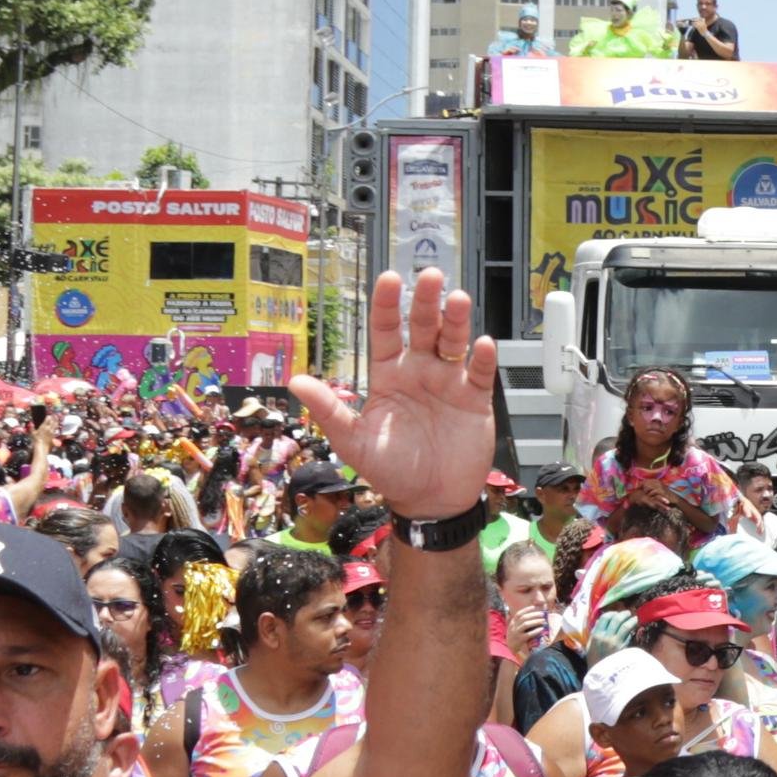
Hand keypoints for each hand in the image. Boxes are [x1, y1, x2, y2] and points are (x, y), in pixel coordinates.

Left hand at [293, 270, 493, 523]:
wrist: (430, 500)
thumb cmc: (391, 470)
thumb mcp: (354, 441)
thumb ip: (329, 410)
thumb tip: (295, 381)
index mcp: (388, 376)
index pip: (385, 332)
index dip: (387, 306)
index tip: (389, 279)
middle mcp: (419, 371)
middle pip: (423, 327)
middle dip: (426, 302)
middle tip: (430, 277)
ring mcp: (449, 382)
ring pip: (453, 341)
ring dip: (456, 320)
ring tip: (458, 300)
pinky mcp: (475, 398)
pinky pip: (480, 372)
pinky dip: (482, 358)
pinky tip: (480, 344)